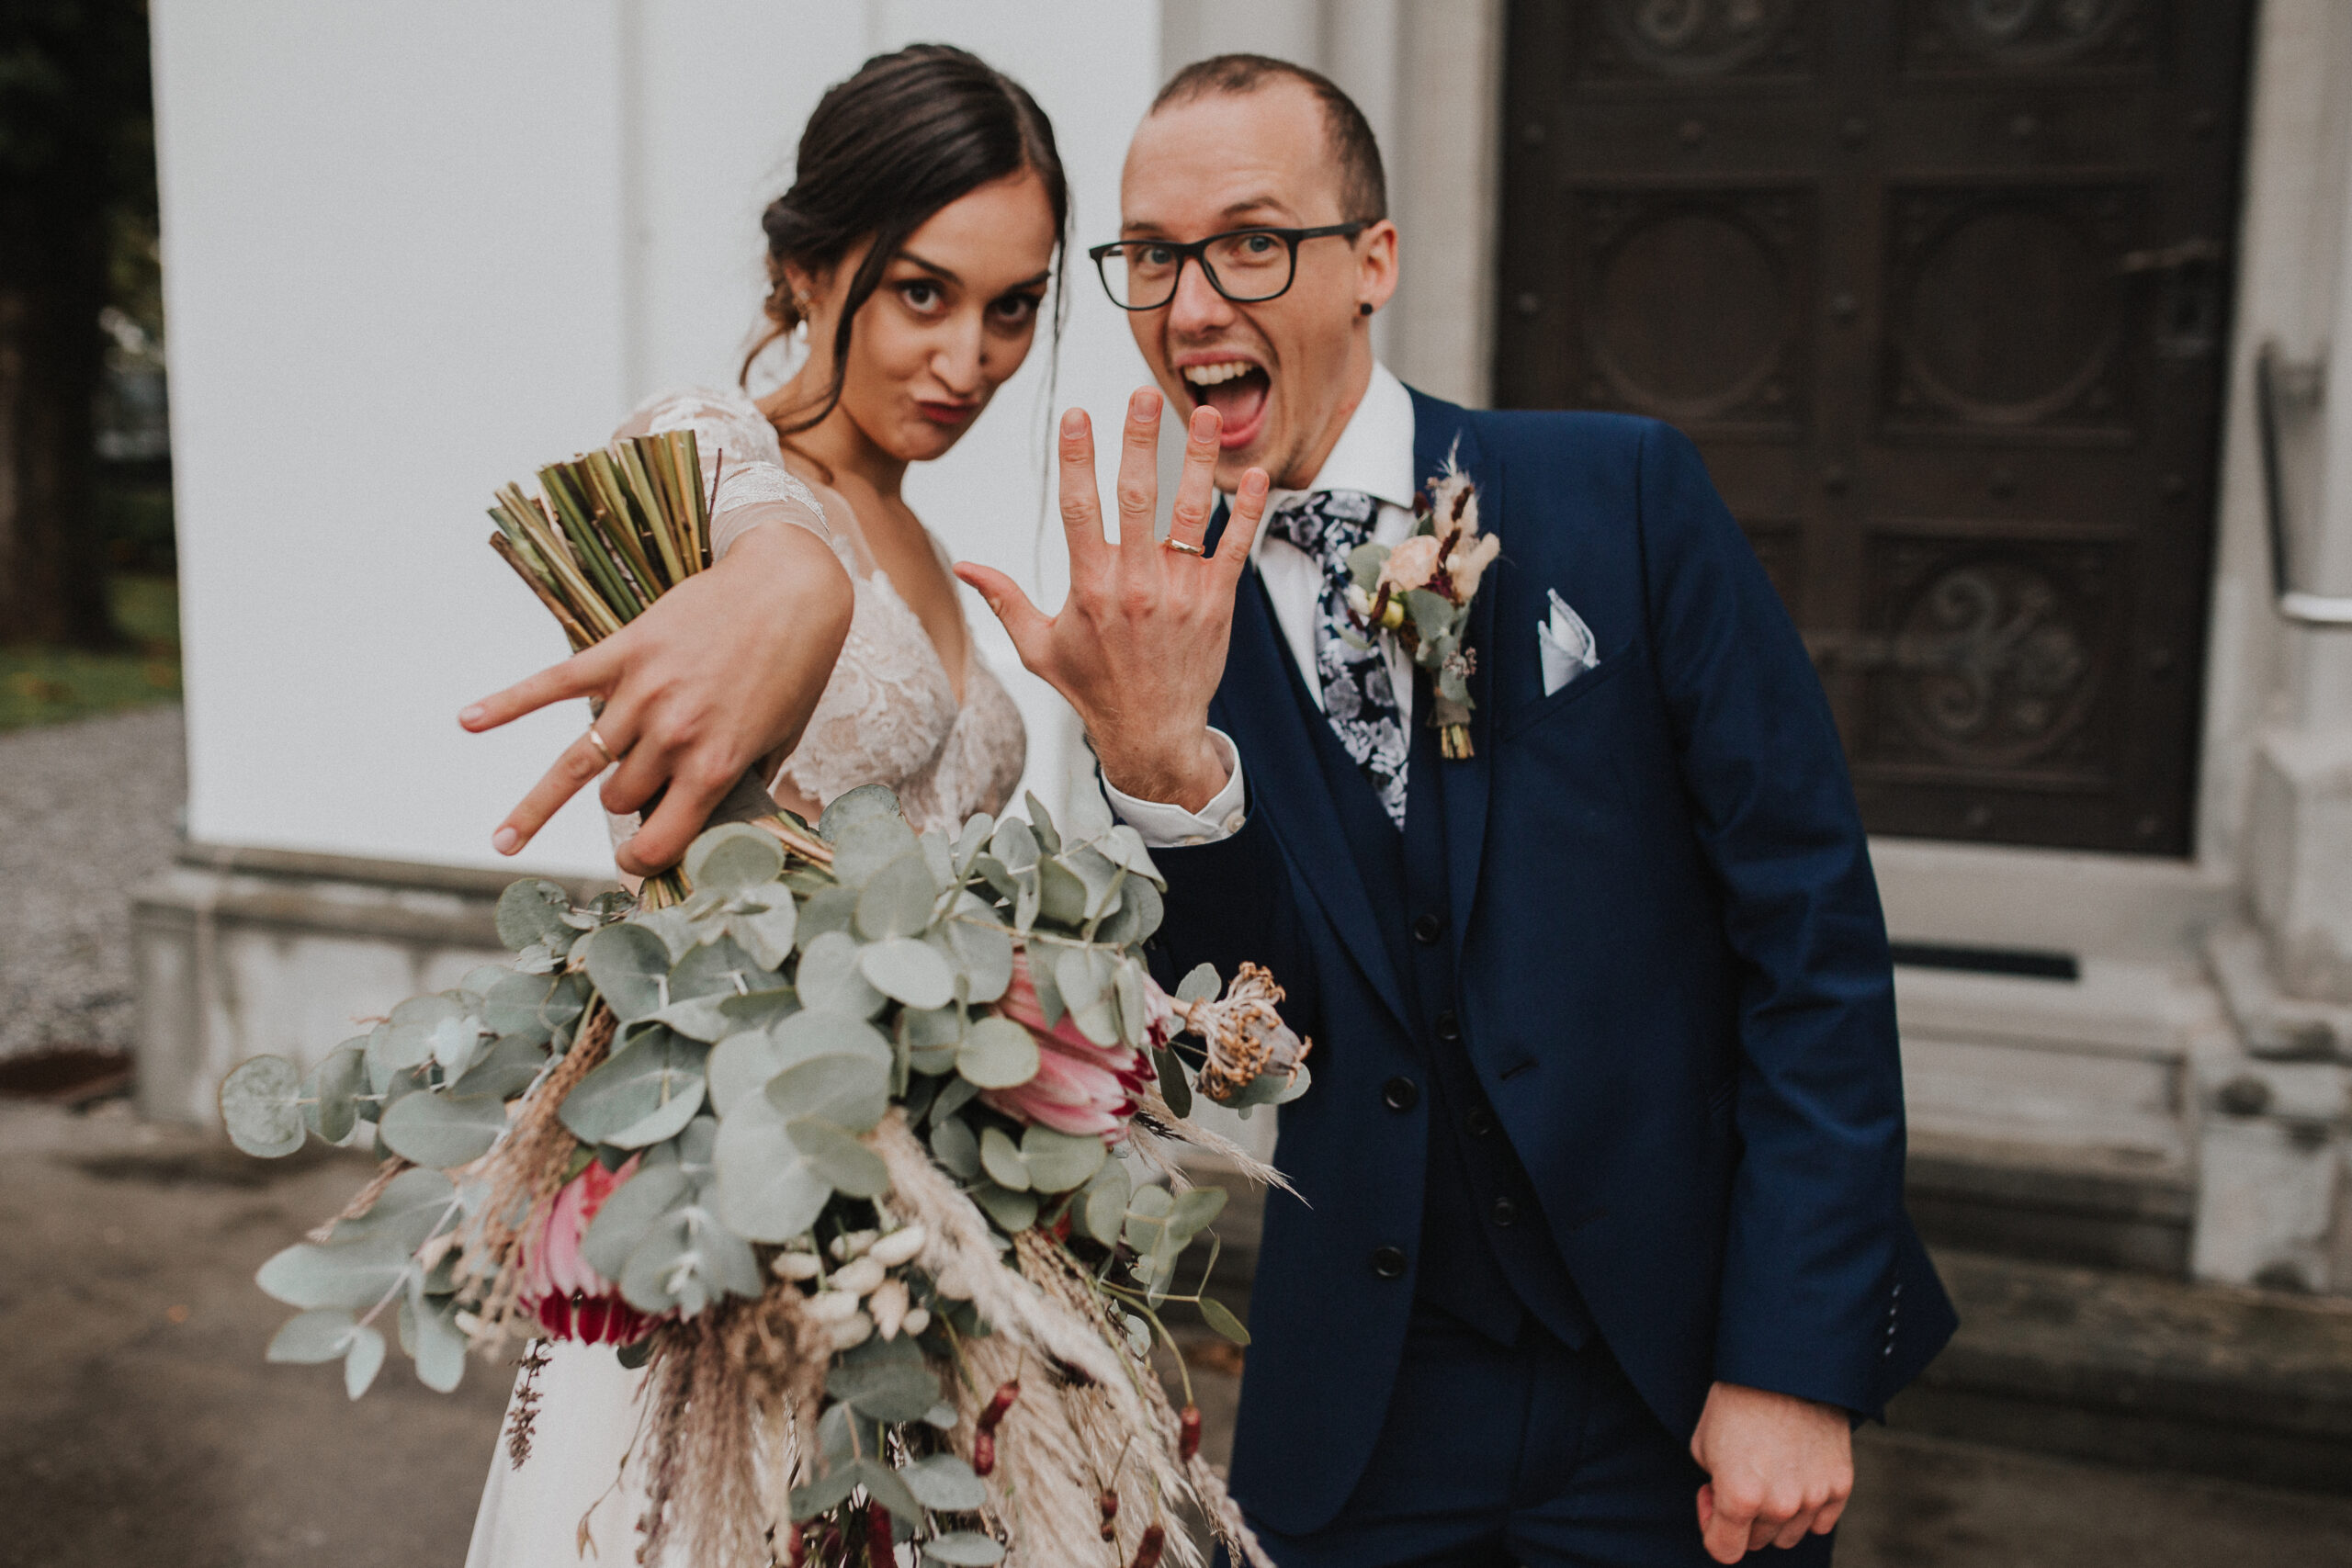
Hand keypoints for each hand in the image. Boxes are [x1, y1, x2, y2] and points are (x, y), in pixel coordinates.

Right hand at [460, 522, 852, 875]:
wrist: (790, 589)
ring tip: (503, 840)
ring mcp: (643, 693)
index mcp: (715, 765)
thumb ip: (746, 783)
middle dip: (625, 801)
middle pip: (618, 797)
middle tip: (638, 789)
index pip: (658, 840)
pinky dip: (506, 703)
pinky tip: (468, 721)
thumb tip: (720, 823)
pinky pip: (554, 684)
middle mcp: (672, 735)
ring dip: (545, 803)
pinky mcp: (623, 651)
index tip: (634, 864)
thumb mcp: (781, 740)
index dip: (644, 862)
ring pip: (583, 765)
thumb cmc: (795, 669)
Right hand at [957, 388, 1268, 810]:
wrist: (1152, 734)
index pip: (1080, 509)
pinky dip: (1246, 511)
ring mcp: (1180, 594)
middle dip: (1140, 441)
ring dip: (1200, 461)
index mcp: (1089, 588)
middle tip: (1145, 394)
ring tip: (1209, 415)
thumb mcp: (1038, 647)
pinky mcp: (1216, 604)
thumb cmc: (1094, 687)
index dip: (1078, 458)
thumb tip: (963, 566)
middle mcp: (1135, 586)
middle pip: (1136, 499)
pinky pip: (1233, 549)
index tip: (1078, 413)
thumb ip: (1004, 600)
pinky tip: (1254, 474)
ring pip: (1191, 515)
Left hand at [1690, 1381, 1852, 1561]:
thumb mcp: (1703, 1445)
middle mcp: (1779, 1505)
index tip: (1711, 1500)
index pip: (1724, 1550)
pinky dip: (1808, 1509)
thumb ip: (1715, 1489)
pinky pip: (1821, 1521)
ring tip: (1769, 1475)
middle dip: (1743, 1518)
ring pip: (1789, 1535)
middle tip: (1739, 1478)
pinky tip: (1795, 1477)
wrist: (1784, 1366)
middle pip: (1757, 1541)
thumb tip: (1726, 1508)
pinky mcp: (1840, 1484)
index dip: (1711, 1528)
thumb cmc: (1736, 1401)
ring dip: (1775, 1516)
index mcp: (1739, 1497)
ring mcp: (1814, 1497)